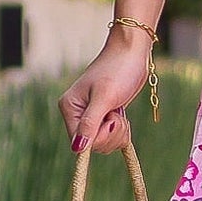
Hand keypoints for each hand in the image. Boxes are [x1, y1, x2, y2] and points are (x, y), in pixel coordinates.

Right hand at [59, 26, 149, 153]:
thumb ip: (90, 123)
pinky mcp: (105, 115)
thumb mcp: (105, 96)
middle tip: (117, 113)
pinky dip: (120, 132)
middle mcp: (77, 113)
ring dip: (118, 132)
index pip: (78, 141)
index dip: (99, 138)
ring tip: (120, 111)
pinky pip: (111, 136)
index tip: (113, 121)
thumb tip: (77, 149)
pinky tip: (123, 118)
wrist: (132, 52)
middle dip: (111, 134)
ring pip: (104, 142)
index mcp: (70, 107)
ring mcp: (91, 115)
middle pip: (92, 144)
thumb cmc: (118, 69)